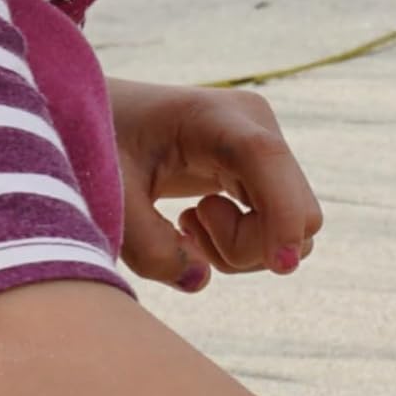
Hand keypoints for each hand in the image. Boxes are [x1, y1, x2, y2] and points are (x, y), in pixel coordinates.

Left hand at [107, 78, 322, 291]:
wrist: (101, 122)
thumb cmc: (97, 146)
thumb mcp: (110, 197)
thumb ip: (146, 245)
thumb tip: (199, 279)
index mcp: (215, 117)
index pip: (268, 162)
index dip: (281, 214)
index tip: (280, 267)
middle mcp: (257, 130)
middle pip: (297, 214)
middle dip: (249, 246)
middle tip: (184, 226)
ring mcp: (268, 155)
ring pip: (295, 232)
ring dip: (242, 251)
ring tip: (186, 223)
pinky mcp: (266, 178)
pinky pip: (280, 234)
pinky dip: (241, 248)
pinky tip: (196, 221)